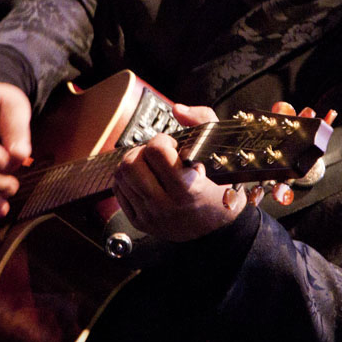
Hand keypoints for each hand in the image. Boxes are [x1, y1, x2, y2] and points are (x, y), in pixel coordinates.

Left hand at [112, 104, 245, 241]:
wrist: (220, 231)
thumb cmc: (222, 189)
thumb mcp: (221, 153)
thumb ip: (203, 121)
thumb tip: (177, 110)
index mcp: (187, 188)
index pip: (156, 151)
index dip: (162, 140)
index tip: (172, 146)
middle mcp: (165, 205)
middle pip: (131, 163)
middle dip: (143, 151)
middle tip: (157, 154)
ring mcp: (150, 215)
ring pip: (121, 176)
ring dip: (134, 163)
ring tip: (151, 166)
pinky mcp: (139, 222)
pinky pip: (118, 191)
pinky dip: (128, 180)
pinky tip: (145, 179)